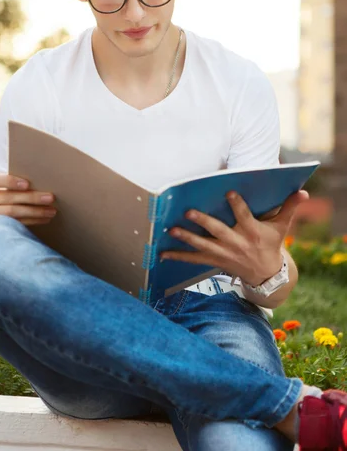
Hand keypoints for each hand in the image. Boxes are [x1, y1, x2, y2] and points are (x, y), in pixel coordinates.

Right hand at [0, 173, 56, 225]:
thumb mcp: (4, 185)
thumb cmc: (4, 192)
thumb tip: (42, 179)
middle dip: (32, 197)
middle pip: (8, 198)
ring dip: (35, 211)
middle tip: (50, 198)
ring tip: (52, 210)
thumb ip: (15, 182)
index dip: (10, 181)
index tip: (27, 184)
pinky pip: (14, 224)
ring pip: (12, 212)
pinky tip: (44, 219)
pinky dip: (32, 220)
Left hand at [161, 189, 308, 286]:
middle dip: (203, 222)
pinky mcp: (215, 261)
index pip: (244, 215)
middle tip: (189, 211)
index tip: (228, 192)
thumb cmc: (272, 243)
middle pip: (218, 231)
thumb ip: (289, 207)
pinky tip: (162, 253)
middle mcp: (236, 243)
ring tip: (171, 230)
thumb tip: (303, 191)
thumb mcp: (282, 226)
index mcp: (252, 231)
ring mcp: (224, 253)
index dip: (237, 204)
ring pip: (203, 245)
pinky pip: (194, 260)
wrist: (267, 274)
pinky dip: (178, 256)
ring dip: (186, 238)